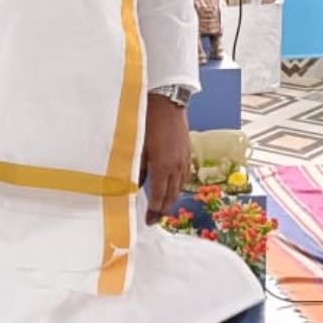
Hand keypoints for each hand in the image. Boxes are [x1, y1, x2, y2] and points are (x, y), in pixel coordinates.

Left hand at [140, 94, 191, 225]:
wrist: (167, 102)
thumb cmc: (148, 121)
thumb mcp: (137, 146)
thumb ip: (137, 168)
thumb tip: (134, 185)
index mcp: (163, 166)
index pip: (158, 196)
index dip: (153, 210)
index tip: (148, 221)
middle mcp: (176, 167)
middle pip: (171, 195)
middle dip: (163, 209)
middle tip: (155, 219)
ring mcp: (184, 160)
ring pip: (179, 187)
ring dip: (171, 199)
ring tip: (162, 207)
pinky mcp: (187, 152)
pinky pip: (184, 176)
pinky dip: (177, 186)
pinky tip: (172, 187)